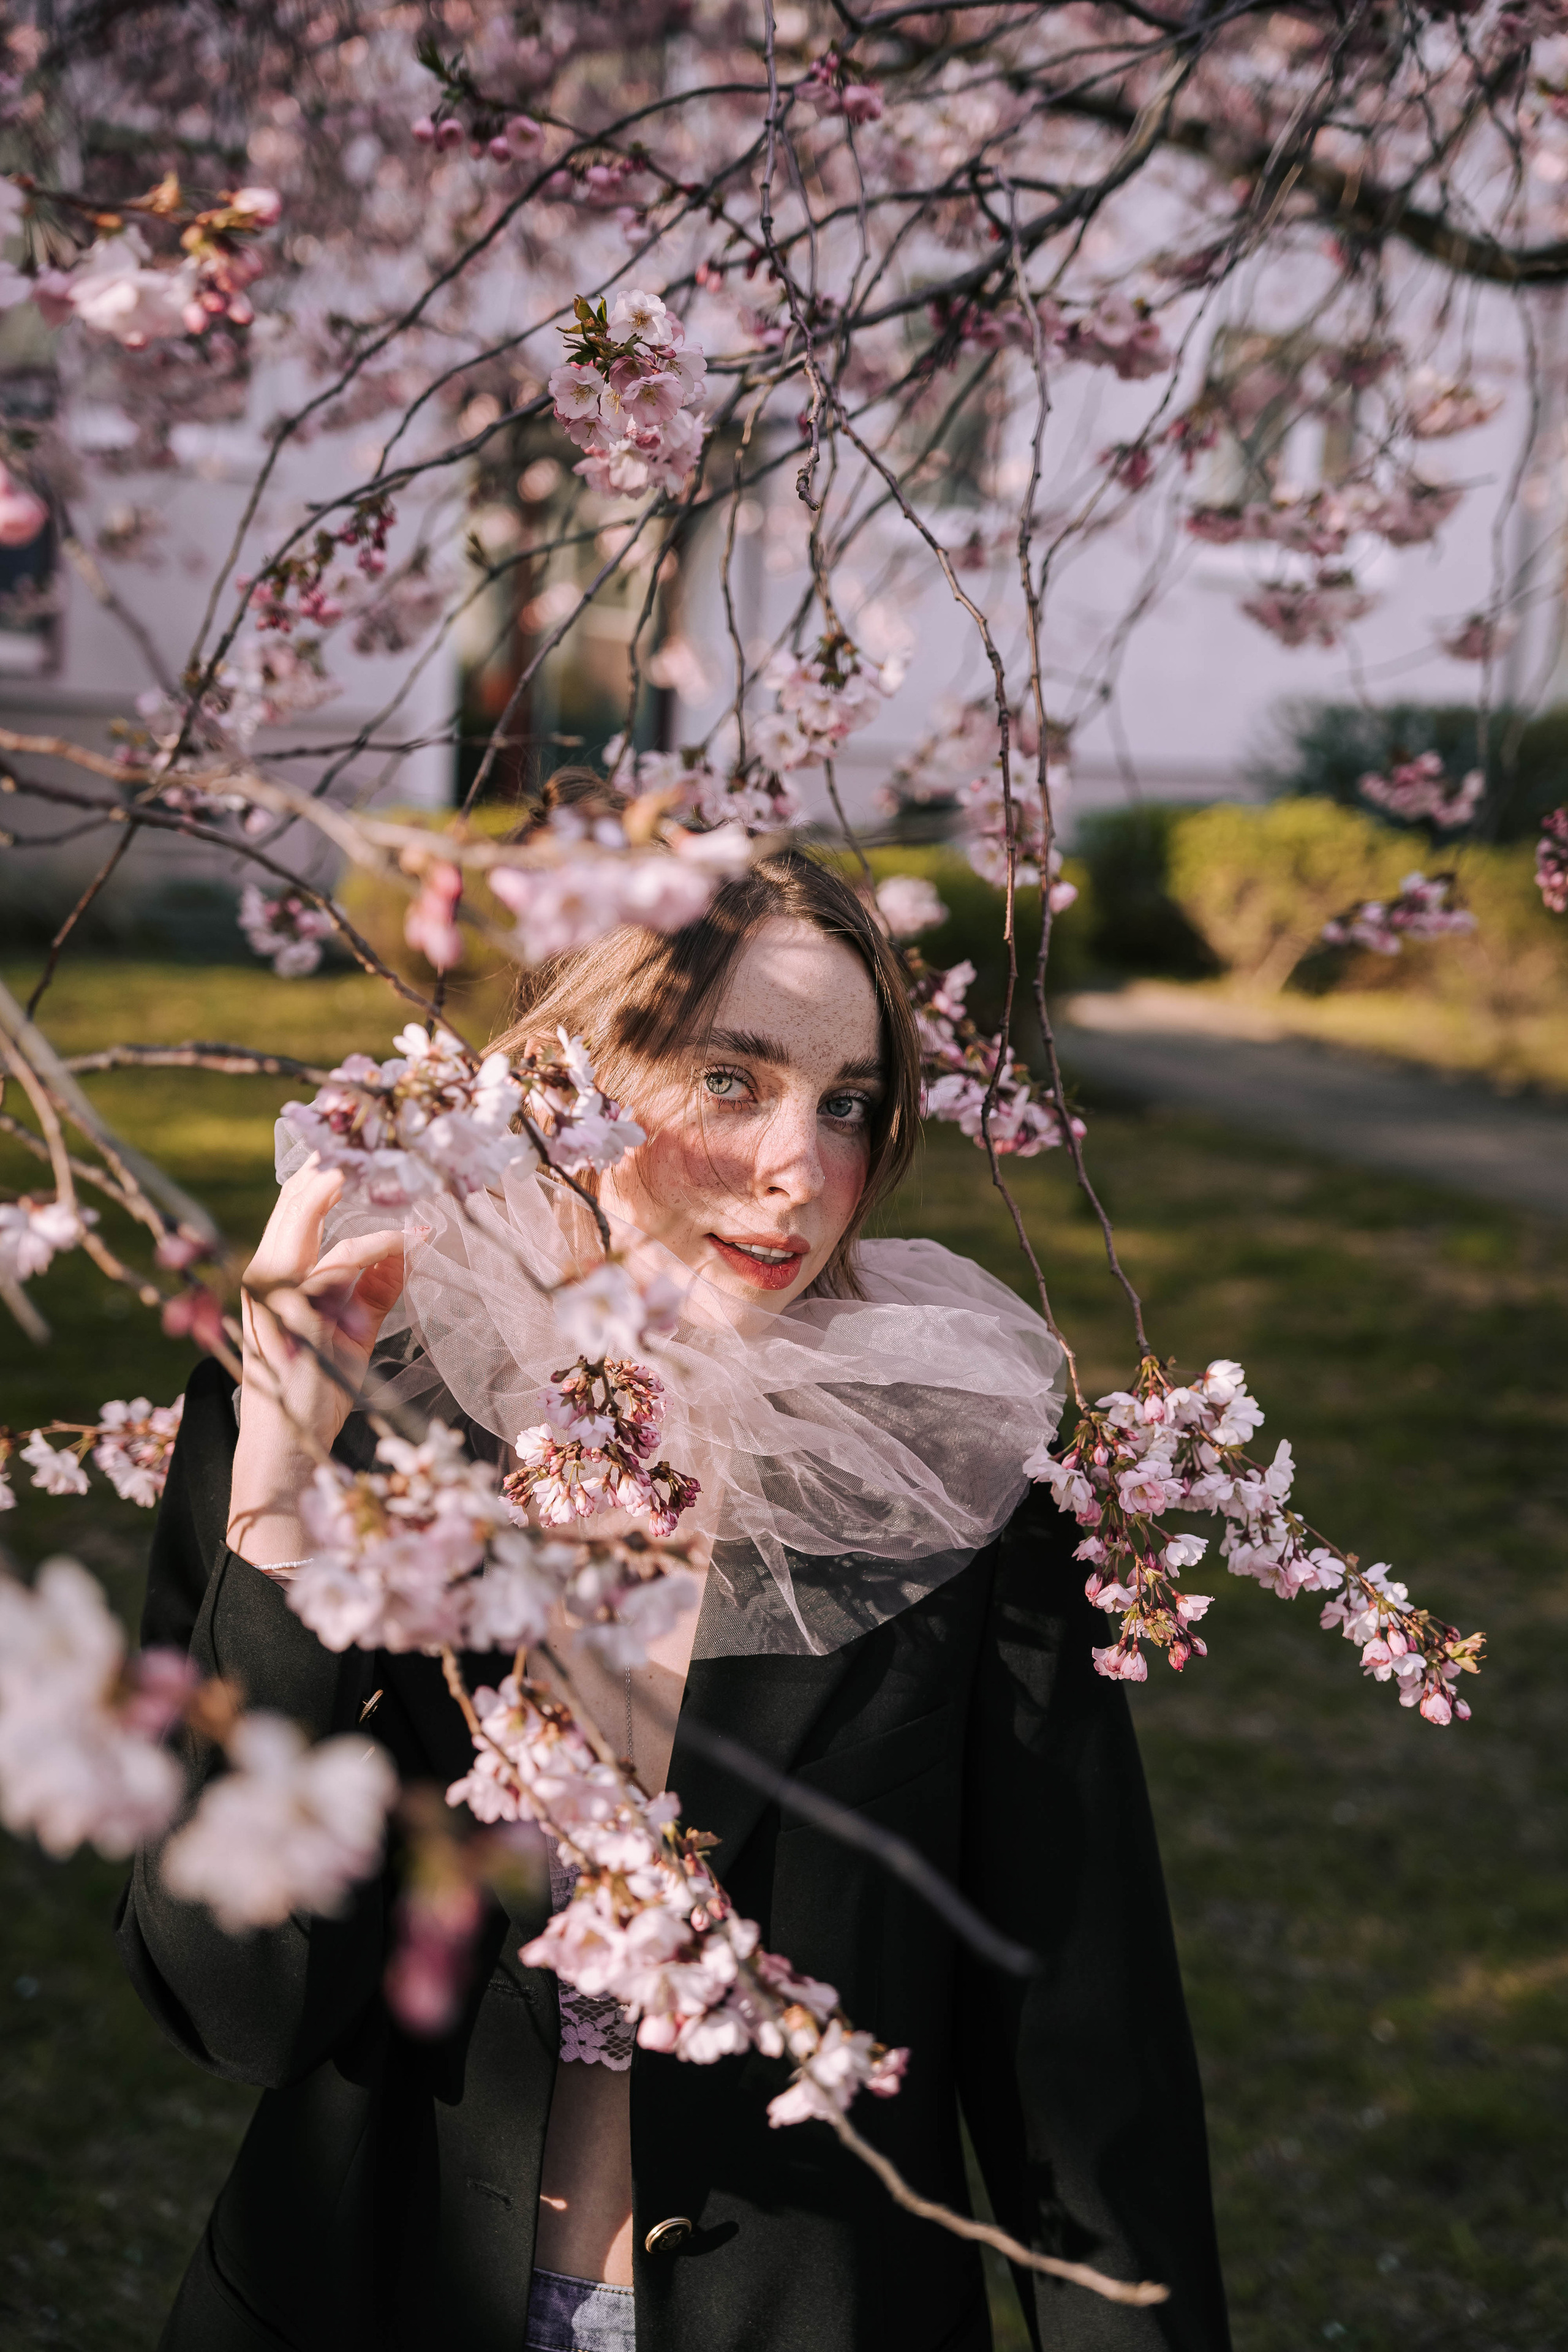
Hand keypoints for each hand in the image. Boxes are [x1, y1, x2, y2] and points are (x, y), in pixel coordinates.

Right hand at [225, 1156, 411, 1562]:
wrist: (288, 1445)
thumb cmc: (316, 1391)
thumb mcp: (350, 1333)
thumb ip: (373, 1292)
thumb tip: (405, 1253)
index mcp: (271, 1283)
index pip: (288, 1220)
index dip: (309, 1185)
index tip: (335, 1156)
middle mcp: (264, 1283)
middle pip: (287, 1212)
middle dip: (316, 1177)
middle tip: (350, 1149)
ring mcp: (274, 1297)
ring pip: (302, 1228)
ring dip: (331, 1196)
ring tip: (352, 1168)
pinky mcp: (295, 1315)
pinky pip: (339, 1267)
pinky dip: (377, 1248)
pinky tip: (407, 1241)